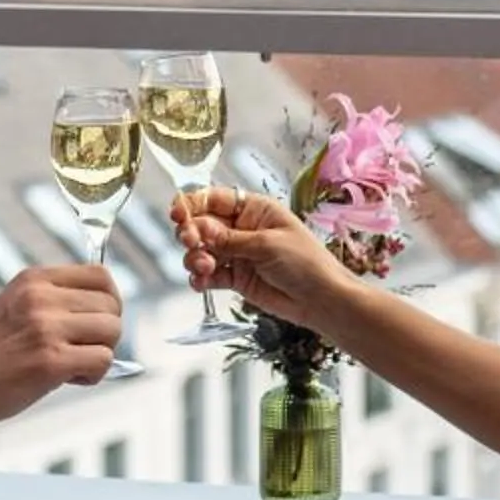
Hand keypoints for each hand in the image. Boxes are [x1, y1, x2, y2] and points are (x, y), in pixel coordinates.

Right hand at [0, 263, 122, 424]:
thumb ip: (55, 300)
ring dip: (101, 354)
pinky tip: (67, 379)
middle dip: (105, 333)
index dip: (108, 302)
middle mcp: (42, 297)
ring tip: (72, 366)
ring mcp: (46, 328)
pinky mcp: (51, 361)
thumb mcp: (16, 306)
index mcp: (35, 279)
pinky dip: (93, 375)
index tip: (95, 323)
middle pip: (112, 306)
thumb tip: (107, 309)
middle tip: (80, 350)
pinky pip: (103, 360)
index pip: (101, 275)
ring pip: (113, 332)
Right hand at [172, 186, 346, 330]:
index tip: (178, 213)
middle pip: (202, 224)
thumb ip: (230, 239)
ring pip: (202, 251)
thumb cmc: (305, 262)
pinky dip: (200, 279)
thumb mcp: (267, 245)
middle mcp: (242, 229)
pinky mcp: (236, 278)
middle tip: (192, 242)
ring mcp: (238, 254)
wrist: (321, 300)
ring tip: (205, 268)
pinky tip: (201, 283)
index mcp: (254, 209)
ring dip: (195, 258)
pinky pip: (209, 275)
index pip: (215, 199)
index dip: (193, 204)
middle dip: (191, 233)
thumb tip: (199, 228)